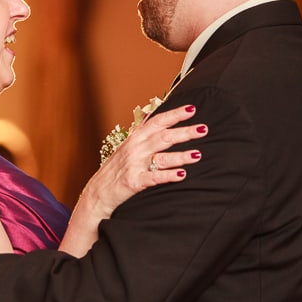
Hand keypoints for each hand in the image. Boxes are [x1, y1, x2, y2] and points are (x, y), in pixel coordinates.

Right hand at [82, 104, 205, 217]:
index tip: (191, 109)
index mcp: (136, 138)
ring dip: (181, 156)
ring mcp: (134, 165)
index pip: (157, 121)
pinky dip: (168, 175)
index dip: (175, 114)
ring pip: (161, 157)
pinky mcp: (134, 182)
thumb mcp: (127, 147)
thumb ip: (142, 134)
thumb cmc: (116, 169)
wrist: (98, 192)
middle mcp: (135, 149)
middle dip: (185, 133)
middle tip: (203, 129)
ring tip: (198, 154)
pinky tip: (182, 174)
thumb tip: (154, 117)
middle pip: (164, 137)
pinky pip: (154, 177)